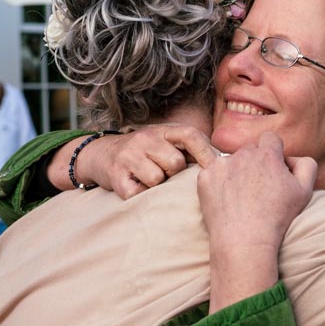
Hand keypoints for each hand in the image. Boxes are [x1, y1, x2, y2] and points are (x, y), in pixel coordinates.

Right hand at [76, 125, 218, 198]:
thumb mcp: (164, 142)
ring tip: (150, 180)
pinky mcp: (117, 176)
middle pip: (175, 162)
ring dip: (158, 185)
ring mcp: (129, 156)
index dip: (206, 151)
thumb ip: (189, 148)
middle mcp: (144, 139)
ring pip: (157, 178)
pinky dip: (142, 195)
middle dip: (176, 174)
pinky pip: (140, 193)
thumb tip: (223, 162)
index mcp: (161, 130)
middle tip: (166, 174)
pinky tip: (137, 188)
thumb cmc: (144, 153)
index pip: (189, 134)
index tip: (217, 168)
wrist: (101, 155)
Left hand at [197, 132, 316, 250]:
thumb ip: (306, 165)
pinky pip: (212, 173)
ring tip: (241, 197)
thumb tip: (293, 157)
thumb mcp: (304, 192)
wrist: (244, 241)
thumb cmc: (277, 218)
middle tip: (257, 188)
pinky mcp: (204, 178)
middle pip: (250, 150)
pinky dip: (218, 183)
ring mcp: (221, 165)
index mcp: (267, 154)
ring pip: (230, 160)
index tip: (272, 170)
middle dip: (254, 163)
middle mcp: (243, 154)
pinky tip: (227, 200)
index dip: (273, 153)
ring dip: (236, 171)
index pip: (271, 139)